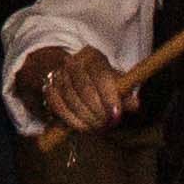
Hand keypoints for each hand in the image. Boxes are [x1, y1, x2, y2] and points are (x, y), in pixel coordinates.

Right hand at [18, 46, 134, 136]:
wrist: (67, 72)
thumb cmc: (97, 80)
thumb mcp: (113, 81)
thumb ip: (124, 92)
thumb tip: (135, 104)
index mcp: (92, 57)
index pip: (101, 75)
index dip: (109, 96)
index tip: (116, 114)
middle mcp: (72, 63)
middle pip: (85, 89)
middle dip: (97, 111)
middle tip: (107, 124)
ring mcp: (58, 75)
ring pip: (71, 99)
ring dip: (86, 117)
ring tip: (98, 127)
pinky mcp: (48, 89)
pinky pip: (59, 107)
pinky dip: (72, 120)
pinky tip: (83, 127)